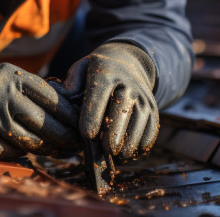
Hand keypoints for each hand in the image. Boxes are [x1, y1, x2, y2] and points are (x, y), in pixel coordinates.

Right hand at [0, 61, 79, 157]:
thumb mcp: (10, 79)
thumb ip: (37, 90)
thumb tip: (76, 108)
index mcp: (13, 76)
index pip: (53, 98)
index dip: (71, 114)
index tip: (82, 124)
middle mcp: (1, 93)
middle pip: (45, 122)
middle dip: (65, 136)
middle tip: (75, 143)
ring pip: (31, 141)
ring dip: (47, 148)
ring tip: (58, 149)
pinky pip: (12, 152)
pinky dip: (21, 153)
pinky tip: (28, 150)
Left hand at [62, 42, 158, 161]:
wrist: (128, 62)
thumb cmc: (97, 72)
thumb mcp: (81, 69)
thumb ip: (71, 85)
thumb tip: (65, 102)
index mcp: (106, 72)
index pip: (99, 97)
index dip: (93, 119)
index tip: (86, 135)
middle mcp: (129, 84)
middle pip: (122, 113)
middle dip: (112, 136)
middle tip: (103, 151)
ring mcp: (144, 97)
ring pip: (139, 126)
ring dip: (127, 147)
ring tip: (114, 157)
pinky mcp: (153, 110)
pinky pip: (150, 133)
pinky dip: (139, 148)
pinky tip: (126, 155)